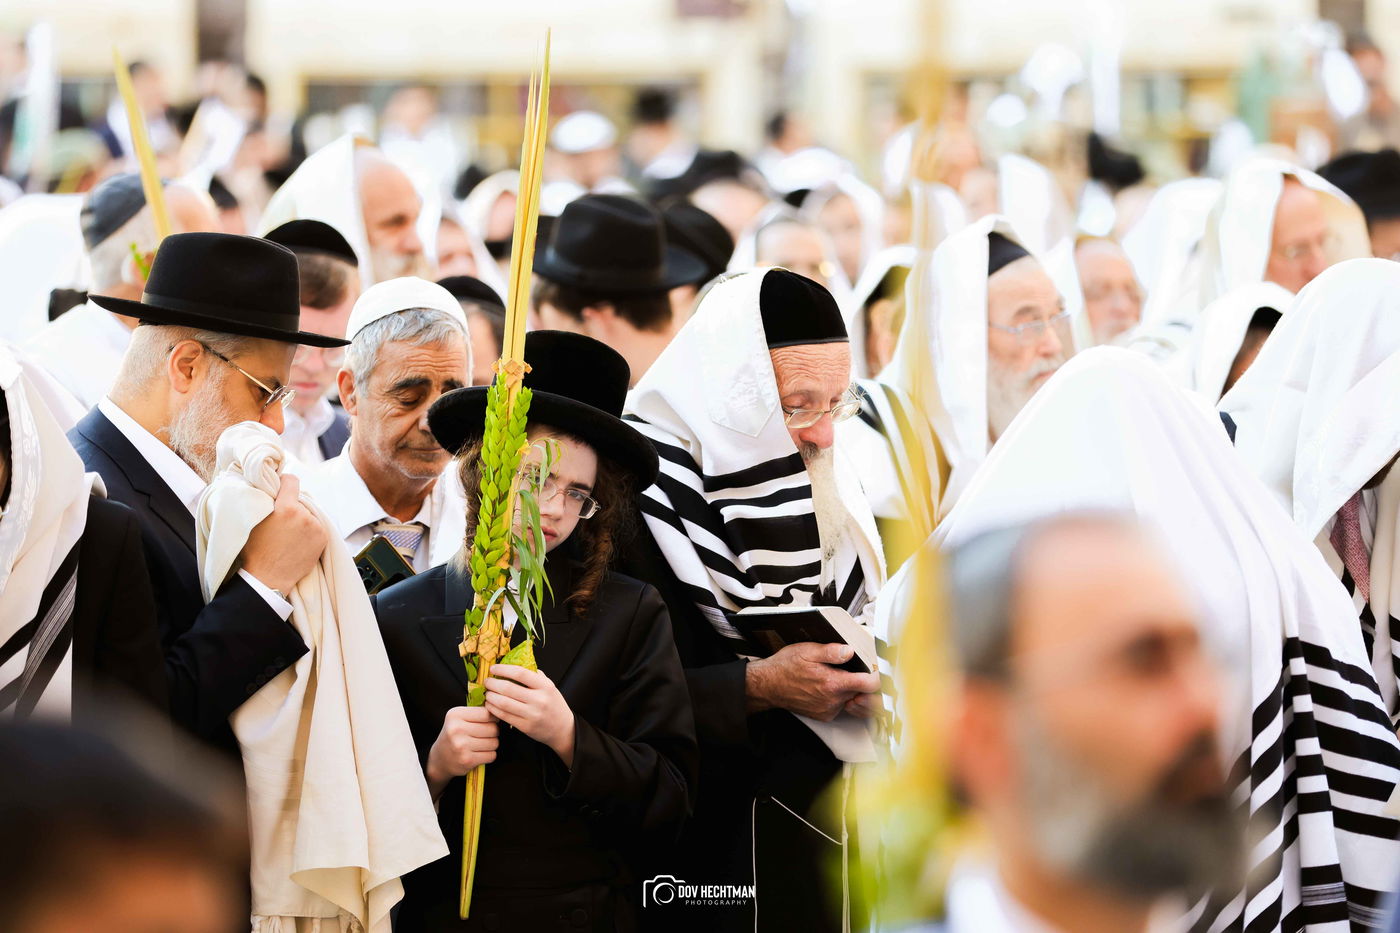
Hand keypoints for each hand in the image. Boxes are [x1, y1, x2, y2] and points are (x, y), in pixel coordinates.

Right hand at [241, 474, 326, 592]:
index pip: (291, 480)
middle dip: (292, 506)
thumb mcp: (254, 519)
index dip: (284, 482)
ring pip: (309, 513)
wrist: (268, 578)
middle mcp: (304, 515)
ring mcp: (316, 527)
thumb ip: (266, 501)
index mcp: (286, 507)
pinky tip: (297, 540)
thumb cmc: (256, 550)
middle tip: (282, 520)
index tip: (281, 488)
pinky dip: (309, 530)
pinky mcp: (324, 538)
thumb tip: (272, 486)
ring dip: (302, 519)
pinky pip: (317, 526)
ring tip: (289, 534)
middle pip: (300, 500)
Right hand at [426, 706, 499, 797]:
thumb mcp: (459, 718)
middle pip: (493, 728)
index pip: (487, 713)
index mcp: (455, 715)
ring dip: (491, 744)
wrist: (439, 759)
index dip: (493, 718)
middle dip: (493, 732)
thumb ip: (478, 712)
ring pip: (494, 742)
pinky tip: (479, 754)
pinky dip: (489, 755)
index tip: (489, 721)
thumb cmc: (455, 735)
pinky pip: (491, 755)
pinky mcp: (467, 760)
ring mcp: (461, 745)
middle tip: (484, 735)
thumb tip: (501, 710)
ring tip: (480, 744)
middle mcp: (457, 729)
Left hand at [484, 664, 574, 767]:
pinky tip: (490, 705)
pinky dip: (494, 709)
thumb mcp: (549, 686)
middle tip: (487, 681)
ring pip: (504, 703)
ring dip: (491, 697)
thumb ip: (534, 676)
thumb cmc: (554, 704)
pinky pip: (504, 716)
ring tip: (488, 693)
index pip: (520, 673)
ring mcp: (532, 714)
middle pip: (508, 688)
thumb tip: (514, 664)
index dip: (504, 669)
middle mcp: (539, 700)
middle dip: (493, 683)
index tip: (494, 668)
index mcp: (545, 686)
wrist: (563, 729)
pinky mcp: (525, 727)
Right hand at [745, 642, 880, 720]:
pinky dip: (840, 696)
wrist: (767, 685)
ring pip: (852, 700)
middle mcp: (832, 700)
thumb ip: (831, 651)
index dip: (878, 676)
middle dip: (864, 682)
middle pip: (863, 693)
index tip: (878, 669)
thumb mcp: (807, 651)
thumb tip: (849, 651)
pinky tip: (830, 686)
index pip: (868, 684)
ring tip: (840, 677)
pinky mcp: (824, 715)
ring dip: (851, 689)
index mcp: (832, 683)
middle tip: (859, 670)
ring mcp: (828, 709)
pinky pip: (841, 706)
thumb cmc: (785, 668)